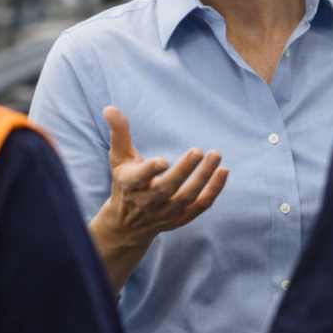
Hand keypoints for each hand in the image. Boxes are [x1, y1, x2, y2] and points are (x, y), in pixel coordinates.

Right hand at [100, 105, 227, 243]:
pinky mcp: (179, 219)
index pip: (139, 179)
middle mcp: (147, 203)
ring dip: (203, 179)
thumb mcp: (118, 158)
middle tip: (198, 151)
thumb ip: (118, 133)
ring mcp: (165, 213)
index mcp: (130, 185)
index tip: (163, 161)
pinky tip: (223, 172)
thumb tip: (110, 108)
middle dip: (183, 171)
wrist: (127, 224)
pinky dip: (213, 191)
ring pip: (187, 197)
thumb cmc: (124, 182)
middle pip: (167, 189)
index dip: (150, 171)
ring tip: (216, 156)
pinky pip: (200, 207)